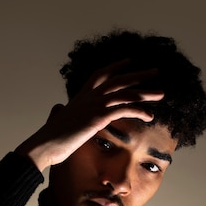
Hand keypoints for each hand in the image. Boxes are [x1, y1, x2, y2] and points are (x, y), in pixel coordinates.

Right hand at [15, 59, 163, 171]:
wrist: (44, 145)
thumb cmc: (49, 137)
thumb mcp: (56, 119)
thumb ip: (60, 111)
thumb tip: (58, 108)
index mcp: (80, 96)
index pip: (100, 74)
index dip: (115, 66)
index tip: (129, 61)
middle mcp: (88, 97)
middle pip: (118, 79)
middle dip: (138, 75)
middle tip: (155, 71)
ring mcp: (93, 105)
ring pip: (124, 93)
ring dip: (145, 92)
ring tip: (161, 93)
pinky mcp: (98, 117)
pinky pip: (123, 109)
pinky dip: (138, 110)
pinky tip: (149, 115)